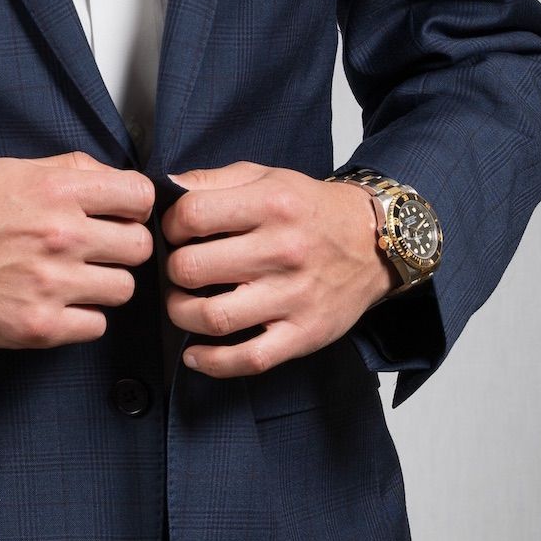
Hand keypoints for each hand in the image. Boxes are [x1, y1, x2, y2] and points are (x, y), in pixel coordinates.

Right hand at [0, 152, 157, 349]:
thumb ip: (70, 170)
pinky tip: (59, 302)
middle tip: (98, 250)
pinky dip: (83, 317)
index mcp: (58, 191)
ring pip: (124, 288)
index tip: (121, 215)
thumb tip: (115, 180)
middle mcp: (61, 235)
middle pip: (140, 246)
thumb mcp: (13, 170)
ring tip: (74, 278)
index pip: (140, 196)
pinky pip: (97, 325)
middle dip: (123, 246)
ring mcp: (52, 284)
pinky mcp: (40, 325)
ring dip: (104, 284)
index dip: (134, 207)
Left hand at [161, 161, 399, 376]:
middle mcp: (283, 250)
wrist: (375, 243)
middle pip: (193, 269)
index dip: (170, 226)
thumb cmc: (311, 210)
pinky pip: (250, 359)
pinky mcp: (305, 334)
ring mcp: (294, 296)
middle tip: (178, 271)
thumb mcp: (266, 177)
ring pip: (214, 317)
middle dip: (172, 271)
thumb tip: (165, 187)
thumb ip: (213, 179)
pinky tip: (195, 354)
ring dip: (182, 314)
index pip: (192, 215)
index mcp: (271, 204)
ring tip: (183, 305)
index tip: (174, 234)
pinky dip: (213, 363)